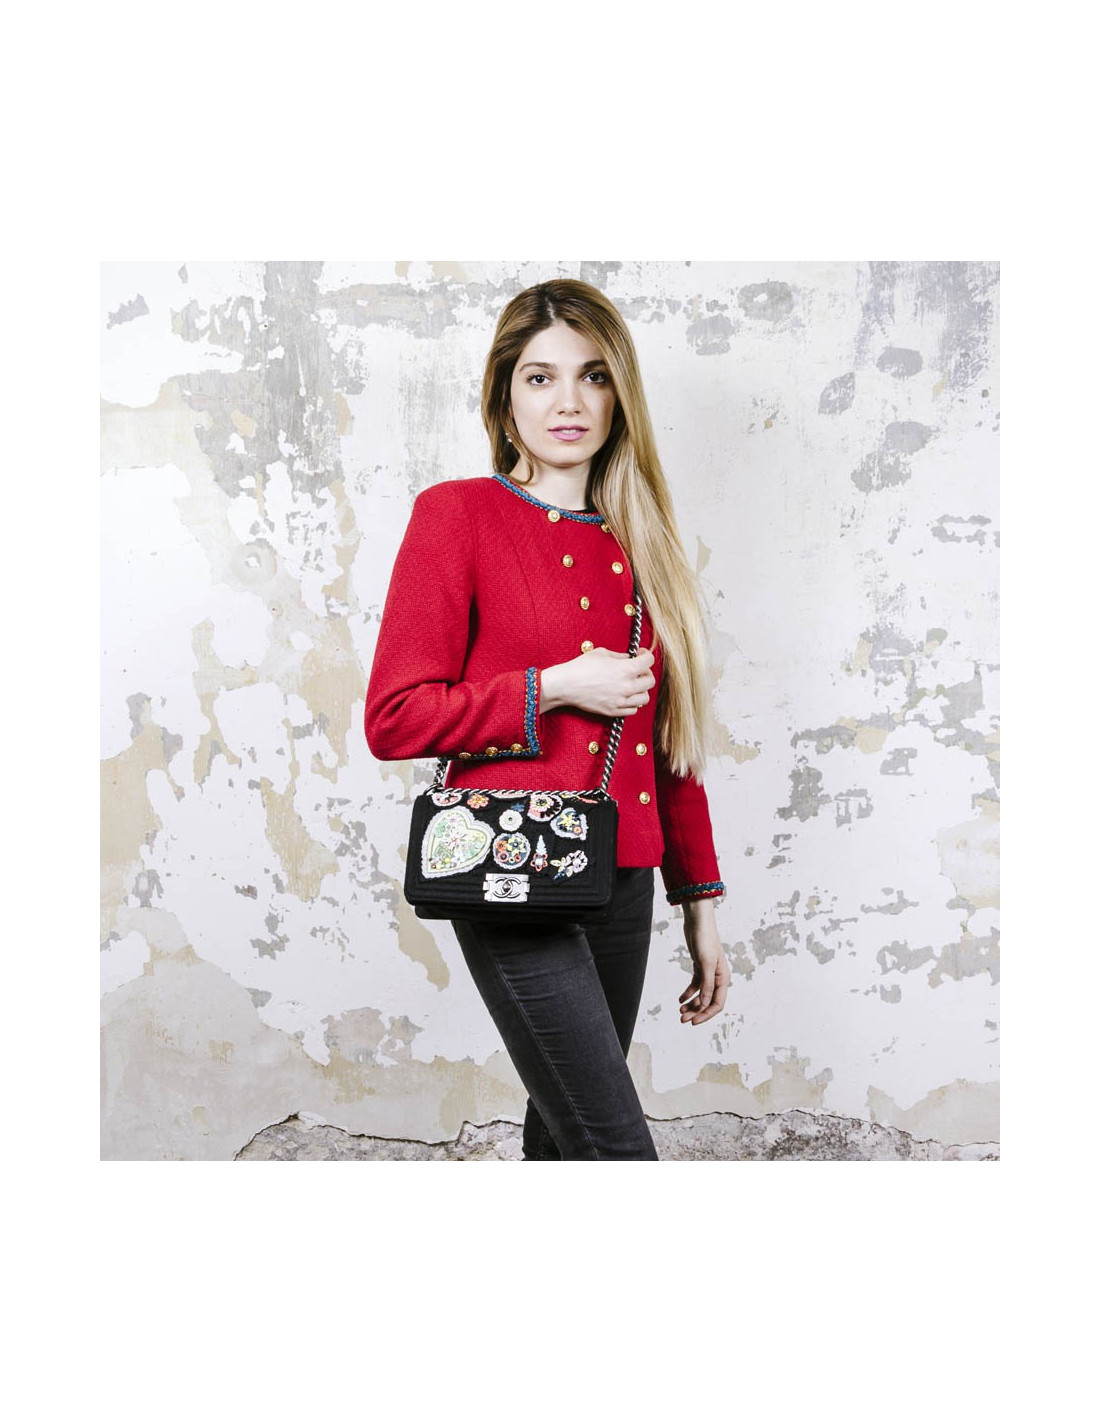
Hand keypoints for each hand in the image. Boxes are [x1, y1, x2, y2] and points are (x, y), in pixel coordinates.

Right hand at [540, 646, 655, 717]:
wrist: (566, 685)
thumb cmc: (581, 667)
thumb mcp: (602, 653)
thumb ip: (620, 656)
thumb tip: (629, 658)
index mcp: (626, 669)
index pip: (649, 661)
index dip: (646, 655)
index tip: (640, 654)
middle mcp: (627, 686)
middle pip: (650, 681)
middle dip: (646, 672)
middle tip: (637, 669)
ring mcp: (621, 701)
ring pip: (645, 698)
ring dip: (641, 690)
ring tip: (632, 684)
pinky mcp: (614, 711)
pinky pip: (633, 710)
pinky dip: (632, 703)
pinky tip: (624, 696)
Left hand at [678, 899, 729, 1025]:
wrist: (698, 921)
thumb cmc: (704, 939)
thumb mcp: (705, 963)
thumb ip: (707, 984)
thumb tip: (706, 1004)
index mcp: (723, 978)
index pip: (717, 1004)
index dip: (705, 1015)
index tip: (693, 1022)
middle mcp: (717, 977)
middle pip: (708, 1001)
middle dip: (696, 1012)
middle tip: (682, 1020)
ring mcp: (708, 972)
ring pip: (701, 994)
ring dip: (692, 1004)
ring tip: (680, 1011)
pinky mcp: (699, 966)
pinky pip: (695, 985)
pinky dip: (688, 993)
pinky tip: (680, 999)